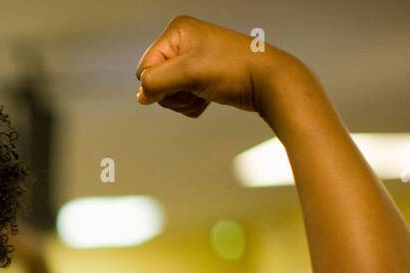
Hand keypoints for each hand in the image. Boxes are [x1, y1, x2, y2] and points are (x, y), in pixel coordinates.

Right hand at [135, 16, 297, 117]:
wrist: (267, 81)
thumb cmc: (235, 69)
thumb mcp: (188, 72)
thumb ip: (156, 82)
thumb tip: (142, 95)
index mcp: (177, 32)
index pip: (145, 67)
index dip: (158, 83)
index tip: (182, 83)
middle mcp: (183, 43)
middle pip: (155, 81)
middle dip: (172, 93)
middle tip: (195, 87)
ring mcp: (192, 60)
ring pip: (168, 93)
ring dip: (183, 100)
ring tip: (205, 91)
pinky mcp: (201, 76)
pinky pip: (182, 98)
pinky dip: (193, 103)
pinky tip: (208, 96)